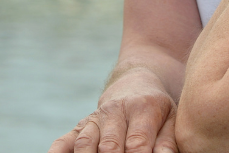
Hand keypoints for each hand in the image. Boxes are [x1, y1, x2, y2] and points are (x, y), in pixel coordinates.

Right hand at [49, 75, 177, 152]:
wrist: (135, 82)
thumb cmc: (158, 109)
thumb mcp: (171, 120)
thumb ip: (167, 143)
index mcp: (142, 108)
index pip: (137, 143)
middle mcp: (115, 111)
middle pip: (109, 146)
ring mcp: (95, 118)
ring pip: (86, 143)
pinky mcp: (81, 126)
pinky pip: (64, 140)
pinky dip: (56, 152)